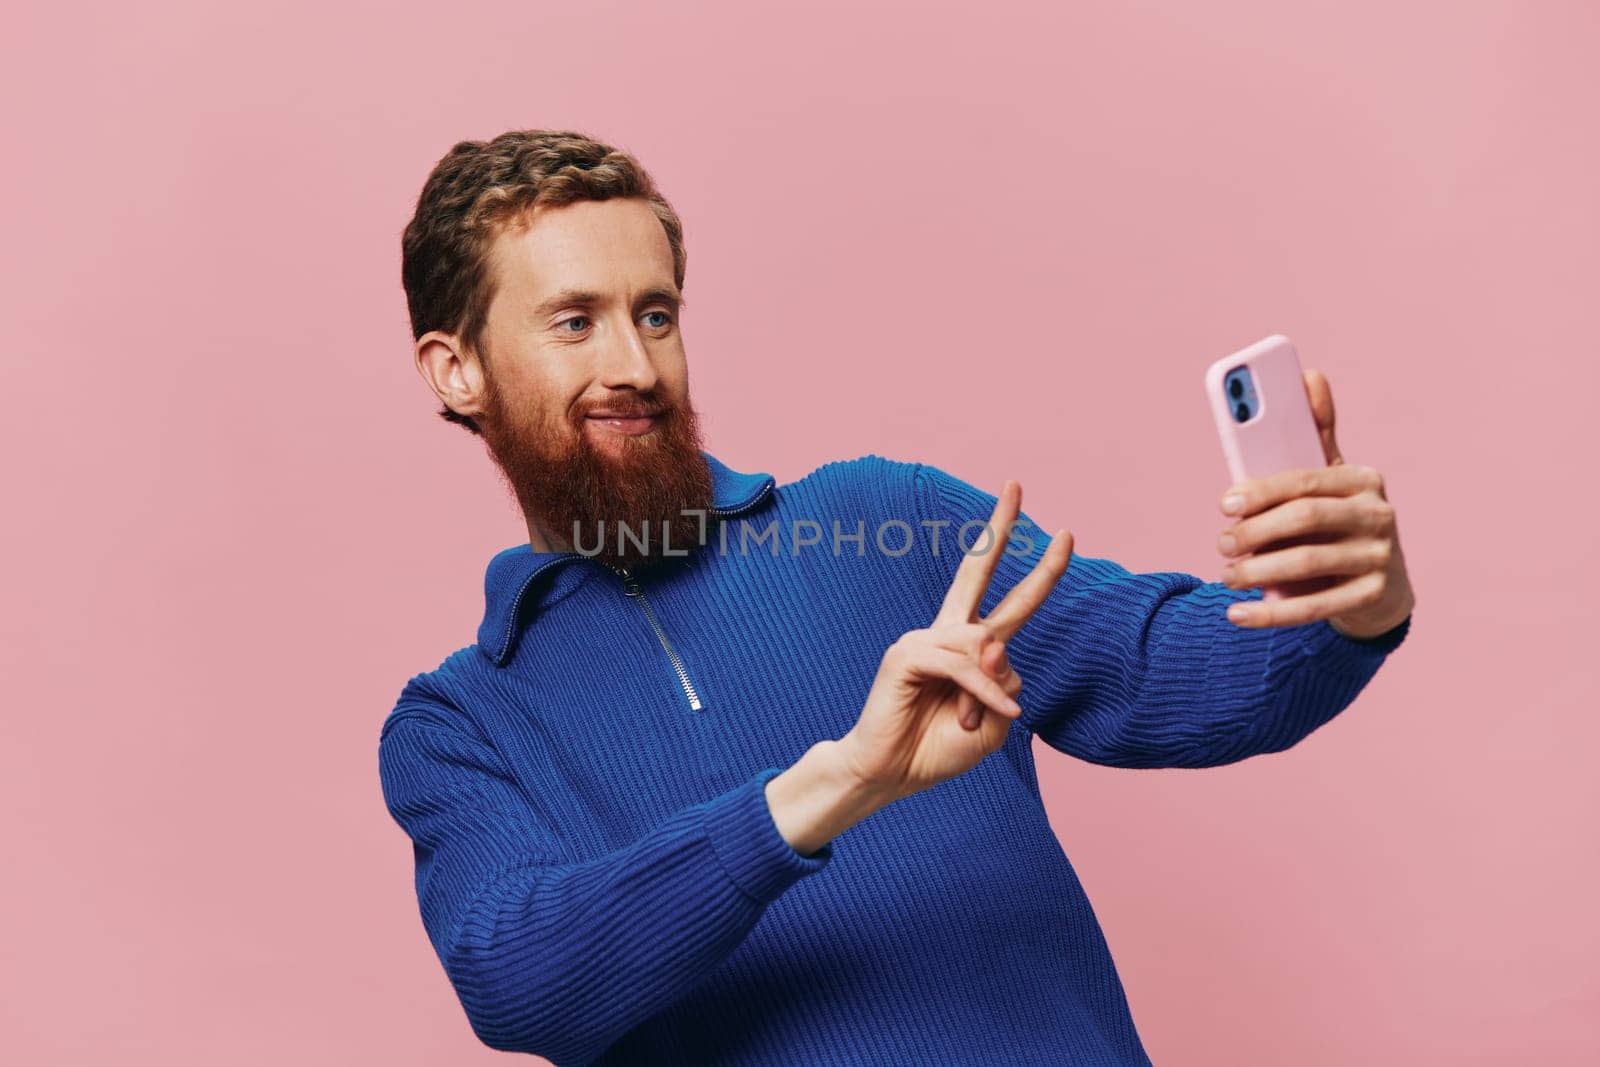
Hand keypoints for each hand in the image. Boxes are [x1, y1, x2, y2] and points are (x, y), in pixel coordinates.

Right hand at [838, 481, 1073, 803]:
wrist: (889, 775)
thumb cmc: (937, 750)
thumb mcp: (995, 726)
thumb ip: (1006, 686)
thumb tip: (993, 646)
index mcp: (970, 649)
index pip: (1007, 600)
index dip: (1038, 571)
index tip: (1062, 534)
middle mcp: (947, 635)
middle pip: (976, 572)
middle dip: (998, 526)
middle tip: (1016, 484)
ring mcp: (923, 640)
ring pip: (982, 648)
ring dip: (986, 696)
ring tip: (968, 724)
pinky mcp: (905, 655)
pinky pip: (960, 666)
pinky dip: (977, 694)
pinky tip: (971, 717)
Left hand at [1216, 367, 1414, 638]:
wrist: (1378, 586)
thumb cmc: (1338, 520)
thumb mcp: (1330, 478)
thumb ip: (1315, 433)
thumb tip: (1309, 374)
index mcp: (1363, 478)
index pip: (1305, 479)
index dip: (1261, 491)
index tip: (1225, 504)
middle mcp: (1379, 514)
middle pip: (1305, 519)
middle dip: (1255, 531)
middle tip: (1220, 543)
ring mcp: (1381, 557)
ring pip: (1308, 563)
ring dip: (1257, 571)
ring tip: (1227, 575)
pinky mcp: (1373, 597)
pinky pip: (1314, 607)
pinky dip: (1270, 612)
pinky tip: (1236, 614)